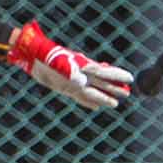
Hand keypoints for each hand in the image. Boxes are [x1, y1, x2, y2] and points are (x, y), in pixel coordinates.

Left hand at [8, 20, 132, 109]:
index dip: (117, 75)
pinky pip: (80, 97)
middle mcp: (80, 74)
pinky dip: (88, 102)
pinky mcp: (65, 88)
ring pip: (93, 91)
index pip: (104, 72)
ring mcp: (73, 82)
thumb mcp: (56, 62)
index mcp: (82, 66)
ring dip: (104, 98)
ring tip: (115, 104)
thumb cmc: (45, 56)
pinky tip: (96, 107)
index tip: (130, 78)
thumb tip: (79, 77)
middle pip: (101, 82)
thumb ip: (68, 69)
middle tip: (128, 92)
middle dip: (114, 88)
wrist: (32, 57)